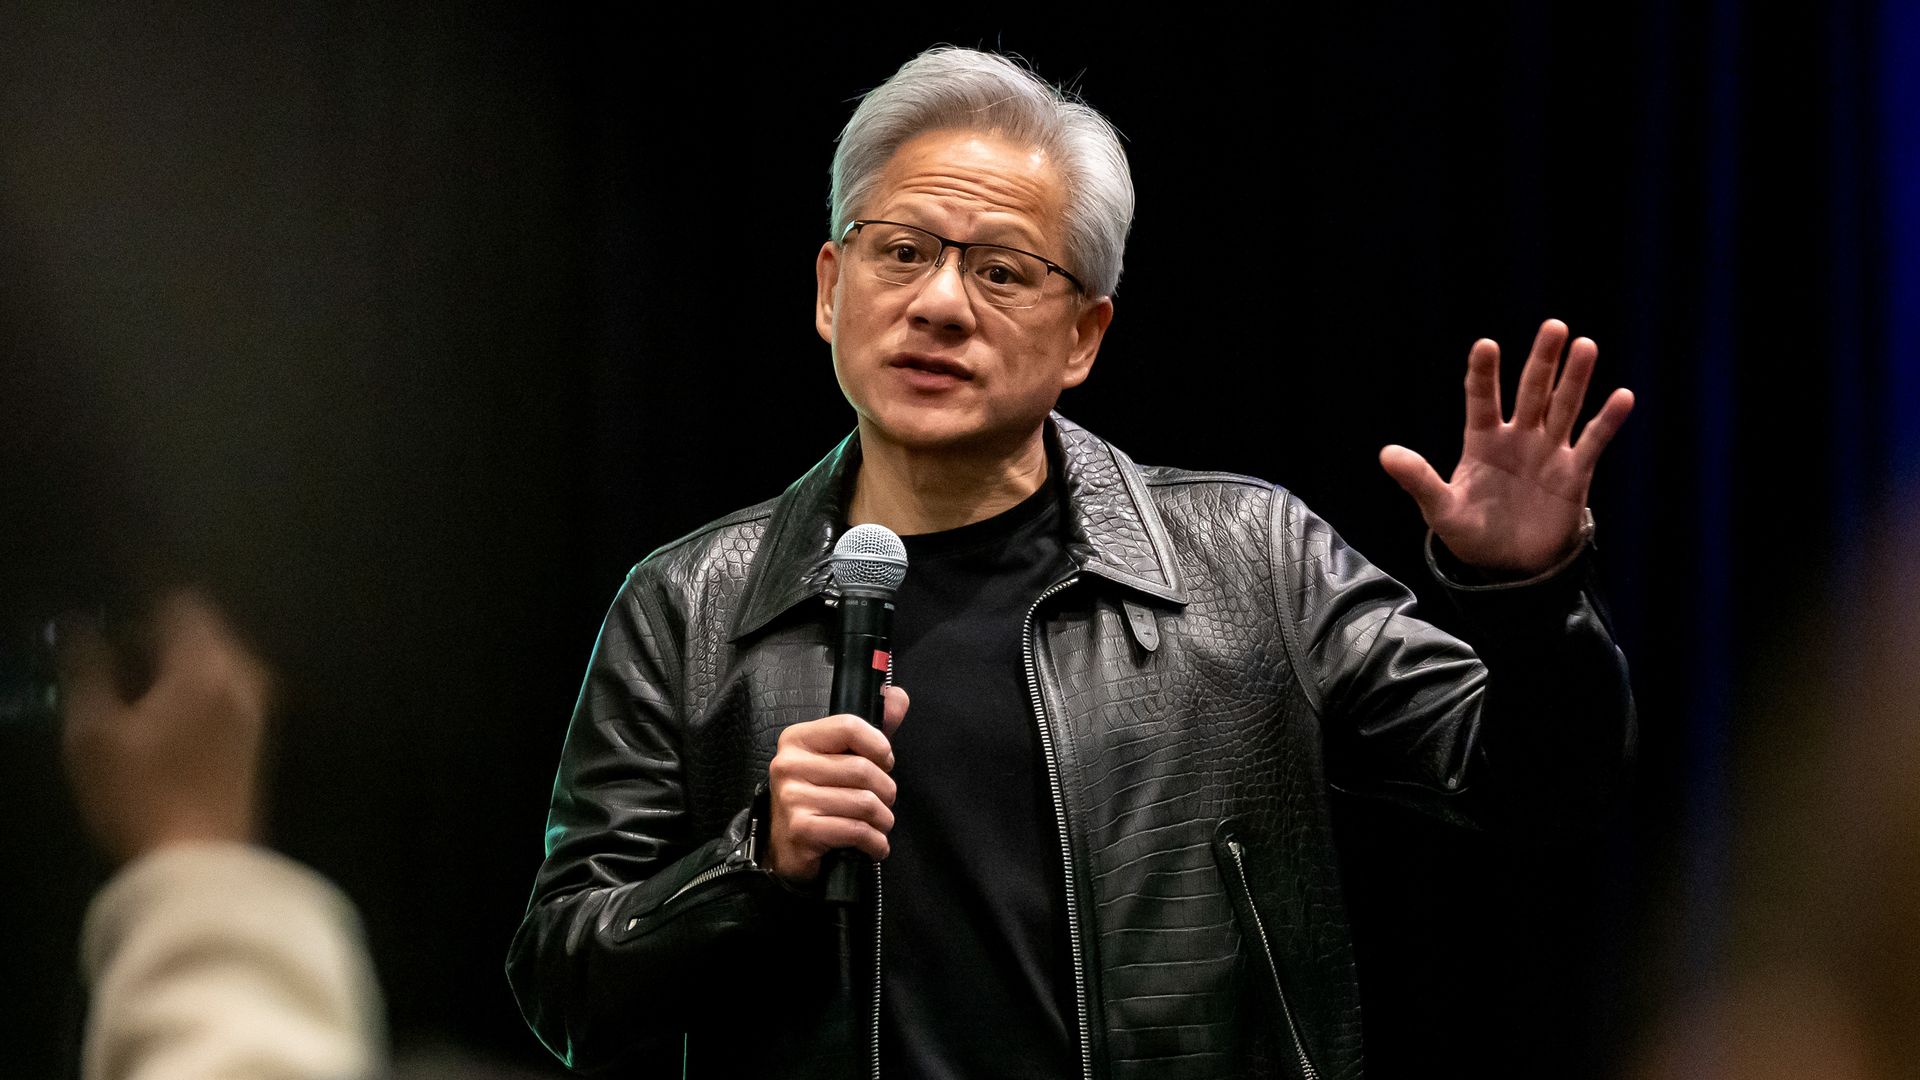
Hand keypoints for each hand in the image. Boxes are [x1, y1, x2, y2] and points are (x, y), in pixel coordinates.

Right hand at [57, 589, 272, 862]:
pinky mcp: (257, 733)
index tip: (108, 604)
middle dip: (156, 627)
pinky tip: (159, 709)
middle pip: (202, 626)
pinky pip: (224, 683)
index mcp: (206, 665)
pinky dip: (193, 681)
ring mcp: (256, 705)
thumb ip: (87, 670)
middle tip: (110, 647)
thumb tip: (79, 626)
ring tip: (127, 679)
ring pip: (215, 655)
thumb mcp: (93, 733)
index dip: (141, 597)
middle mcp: (242, 675)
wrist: (200, 863)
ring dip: (175, 655)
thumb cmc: (139, 796)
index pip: (180, 602)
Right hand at [765, 685, 908, 883]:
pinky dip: (875, 842)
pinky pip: (856, 830)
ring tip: (877, 824)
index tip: (884, 763)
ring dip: (883, 819)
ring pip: (864, 803)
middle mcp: (789, 764)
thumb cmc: (820, 797)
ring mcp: (792, 798)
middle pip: (863, 769)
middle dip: (886, 791)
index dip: (879, 747)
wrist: (786, 847)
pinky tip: (873, 844)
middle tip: (883, 801)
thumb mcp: (842, 758)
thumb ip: (873, 727)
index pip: (850, 726)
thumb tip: (898, 696)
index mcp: (798, 739)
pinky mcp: (801, 830)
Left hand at [1380, 319, 1634, 575]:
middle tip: (1553, 327)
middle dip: (1542, 361)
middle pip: (1531, 391)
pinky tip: (1622, 396)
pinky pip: (1593, 442)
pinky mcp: (1574, 473)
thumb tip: (1386, 453)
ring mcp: (1548, 452)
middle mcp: (1517, 438)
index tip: (1486, 345)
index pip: (1482, 399)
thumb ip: (1418, 480)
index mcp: (1482, 441)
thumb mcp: (1440, 509)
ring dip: (1575, 379)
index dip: (1483, 373)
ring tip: (1585, 346)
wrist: (1509, 568)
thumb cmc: (1471, 534)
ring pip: (1564, 407)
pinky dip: (1608, 421)